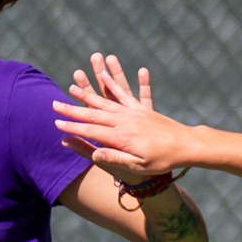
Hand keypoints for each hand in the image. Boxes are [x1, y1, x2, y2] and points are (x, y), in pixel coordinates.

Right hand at [52, 53, 197, 179]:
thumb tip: (94, 154)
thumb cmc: (162, 160)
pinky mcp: (142, 109)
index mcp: (121, 137)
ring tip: (73, 85)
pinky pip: (126, 93)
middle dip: (73, 108)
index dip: (72, 126)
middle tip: (55, 103)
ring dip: (88, 93)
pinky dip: (114, 83)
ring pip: (106, 101)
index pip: (91, 130)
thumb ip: (115, 158)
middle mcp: (124, 121)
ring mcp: (133, 113)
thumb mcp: (138, 166)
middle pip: (93, 113)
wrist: (187, 145)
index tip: (56, 122)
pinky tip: (105, 74)